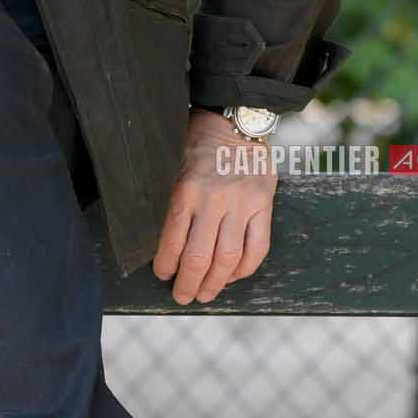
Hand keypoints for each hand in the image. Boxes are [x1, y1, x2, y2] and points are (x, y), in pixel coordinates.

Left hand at [152, 108, 276, 305]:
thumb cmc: (196, 142)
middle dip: (188, 283)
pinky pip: (257, 248)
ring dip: (215, 283)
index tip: (162, 274)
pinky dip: (244, 269)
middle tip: (182, 296)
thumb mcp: (171, 163)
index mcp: (185, 189)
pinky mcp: (263, 205)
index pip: (172, 240)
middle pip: (199, 257)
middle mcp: (214, 199)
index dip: (165, 264)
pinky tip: (231, 276)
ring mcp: (242, 204)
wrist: (236, 120)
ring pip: (228, 258)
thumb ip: (166, 197)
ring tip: (205, 294)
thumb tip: (154, 239)